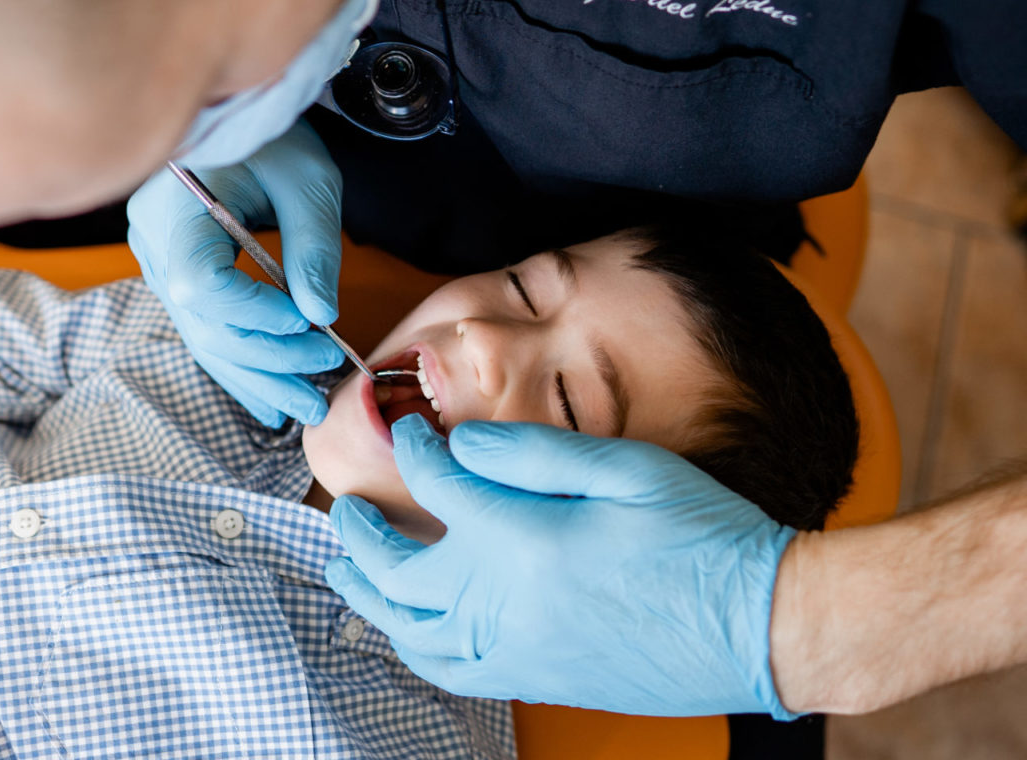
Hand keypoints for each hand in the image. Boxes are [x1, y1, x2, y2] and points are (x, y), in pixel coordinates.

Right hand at [128, 119, 344, 426]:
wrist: (232, 106)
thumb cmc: (269, 129)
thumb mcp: (306, 178)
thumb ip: (313, 246)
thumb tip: (319, 316)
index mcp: (174, 207)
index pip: (200, 284)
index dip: (253, 313)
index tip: (303, 321)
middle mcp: (152, 240)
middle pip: (202, 323)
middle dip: (265, 362)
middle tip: (320, 385)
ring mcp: (156, 258)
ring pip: (200, 334)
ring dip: (253, 375)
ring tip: (300, 407)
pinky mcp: (172, 269)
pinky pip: (201, 325)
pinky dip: (237, 359)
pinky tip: (266, 396)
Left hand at [325, 416, 799, 718]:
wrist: (766, 628)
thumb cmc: (707, 539)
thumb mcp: (630, 470)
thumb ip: (535, 453)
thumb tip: (463, 444)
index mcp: (529, 542)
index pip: (438, 489)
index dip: (413, 453)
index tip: (407, 431)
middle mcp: (509, 606)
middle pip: (401, 572)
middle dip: (363, 535)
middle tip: (346, 509)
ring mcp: (521, 653)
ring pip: (413, 633)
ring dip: (371, 600)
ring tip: (348, 573)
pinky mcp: (540, 681)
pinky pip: (452, 673)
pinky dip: (416, 649)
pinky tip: (409, 630)